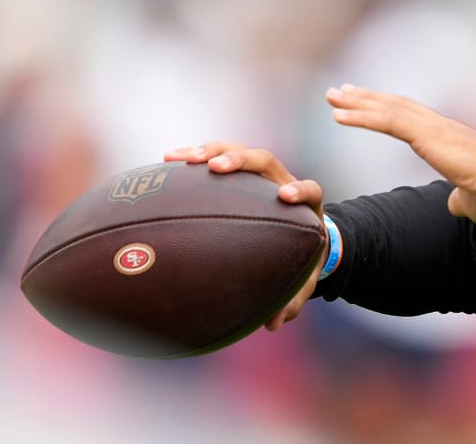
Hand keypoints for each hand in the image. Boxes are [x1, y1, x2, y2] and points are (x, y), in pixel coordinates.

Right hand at [163, 142, 324, 330]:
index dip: (300, 189)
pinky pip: (215, 158)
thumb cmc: (299, 259)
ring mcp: (258, 175)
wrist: (297, 233)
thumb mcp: (301, 281)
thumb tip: (274, 324)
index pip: (308, 189)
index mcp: (305, 205)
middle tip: (217, 167)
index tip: (285, 196)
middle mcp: (281, 182)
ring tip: (183, 159)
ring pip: (236, 152)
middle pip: (265, 160)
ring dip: (211, 151)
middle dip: (241, 160)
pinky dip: (194, 157)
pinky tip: (167, 160)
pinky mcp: (237, 173)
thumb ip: (293, 301)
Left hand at [326, 84, 475, 226]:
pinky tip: (340, 116)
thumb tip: (454, 203)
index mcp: (450, 139)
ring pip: (388, 108)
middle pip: (395, 106)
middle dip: (366, 98)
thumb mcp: (472, 199)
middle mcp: (440, 126)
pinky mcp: (428, 135)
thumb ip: (460, 197)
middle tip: (341, 92)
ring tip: (332, 97)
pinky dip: (362, 116)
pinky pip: (388, 121)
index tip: (366, 105)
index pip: (412, 119)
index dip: (387, 110)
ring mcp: (434, 128)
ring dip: (357, 102)